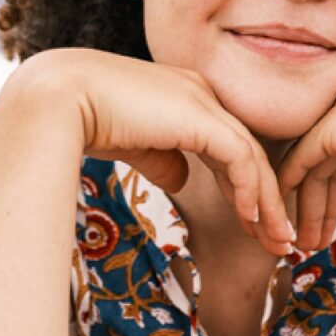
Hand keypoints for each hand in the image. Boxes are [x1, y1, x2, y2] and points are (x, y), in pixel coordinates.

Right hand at [3, 49, 296, 253]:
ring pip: (252, 157)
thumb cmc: (80, 119)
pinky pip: (241, 158)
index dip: (242, 186)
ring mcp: (202, 100)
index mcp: (182, 95)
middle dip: (265, 199)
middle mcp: (199, 93)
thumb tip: (180, 179)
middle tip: (279, 240)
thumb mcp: (131, 143)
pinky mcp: (201, 116)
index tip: (251, 224)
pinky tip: (255, 220)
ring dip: (267, 203)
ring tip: (278, 242)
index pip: (226, 143)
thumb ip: (160, 157)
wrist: (57, 100)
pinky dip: (251, 192)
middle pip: (246, 151)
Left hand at [276, 63, 335, 253]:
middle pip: (327, 161)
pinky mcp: (328, 128)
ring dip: (308, 208)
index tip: (335, 222)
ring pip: (312, 167)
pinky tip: (285, 214)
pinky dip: (290, 189)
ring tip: (306, 246)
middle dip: (320, 204)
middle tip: (314, 240)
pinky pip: (300, 162)